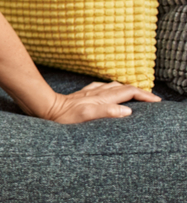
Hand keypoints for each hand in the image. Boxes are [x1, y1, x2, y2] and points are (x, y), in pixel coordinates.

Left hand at [38, 81, 160, 123]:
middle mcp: (98, 93)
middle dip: (139, 91)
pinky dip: (110, 88)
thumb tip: (127, 110)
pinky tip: (107, 90)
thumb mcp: (86, 116)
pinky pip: (100, 87)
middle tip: (151, 99)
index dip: (144, 95)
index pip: (129, 92)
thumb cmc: (64, 116)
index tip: (156, 101)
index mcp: (102, 98)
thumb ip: (107, 112)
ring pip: (113, 86)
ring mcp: (89, 93)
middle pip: (124, 87)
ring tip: (134, 94)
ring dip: (126, 88)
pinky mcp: (82, 95)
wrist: (46, 108)